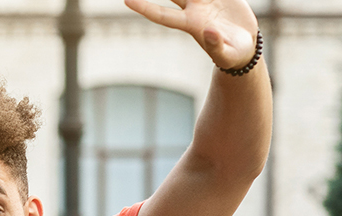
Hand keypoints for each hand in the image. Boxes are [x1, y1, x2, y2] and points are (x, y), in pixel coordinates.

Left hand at [124, 0, 258, 70]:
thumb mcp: (225, 55)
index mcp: (190, 24)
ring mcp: (205, 0)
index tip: (126, 0)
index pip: (161, 15)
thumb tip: (209, 33)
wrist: (245, 45)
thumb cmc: (232, 55)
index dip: (144, 8)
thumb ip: (215, 47)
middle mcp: (194, 9)